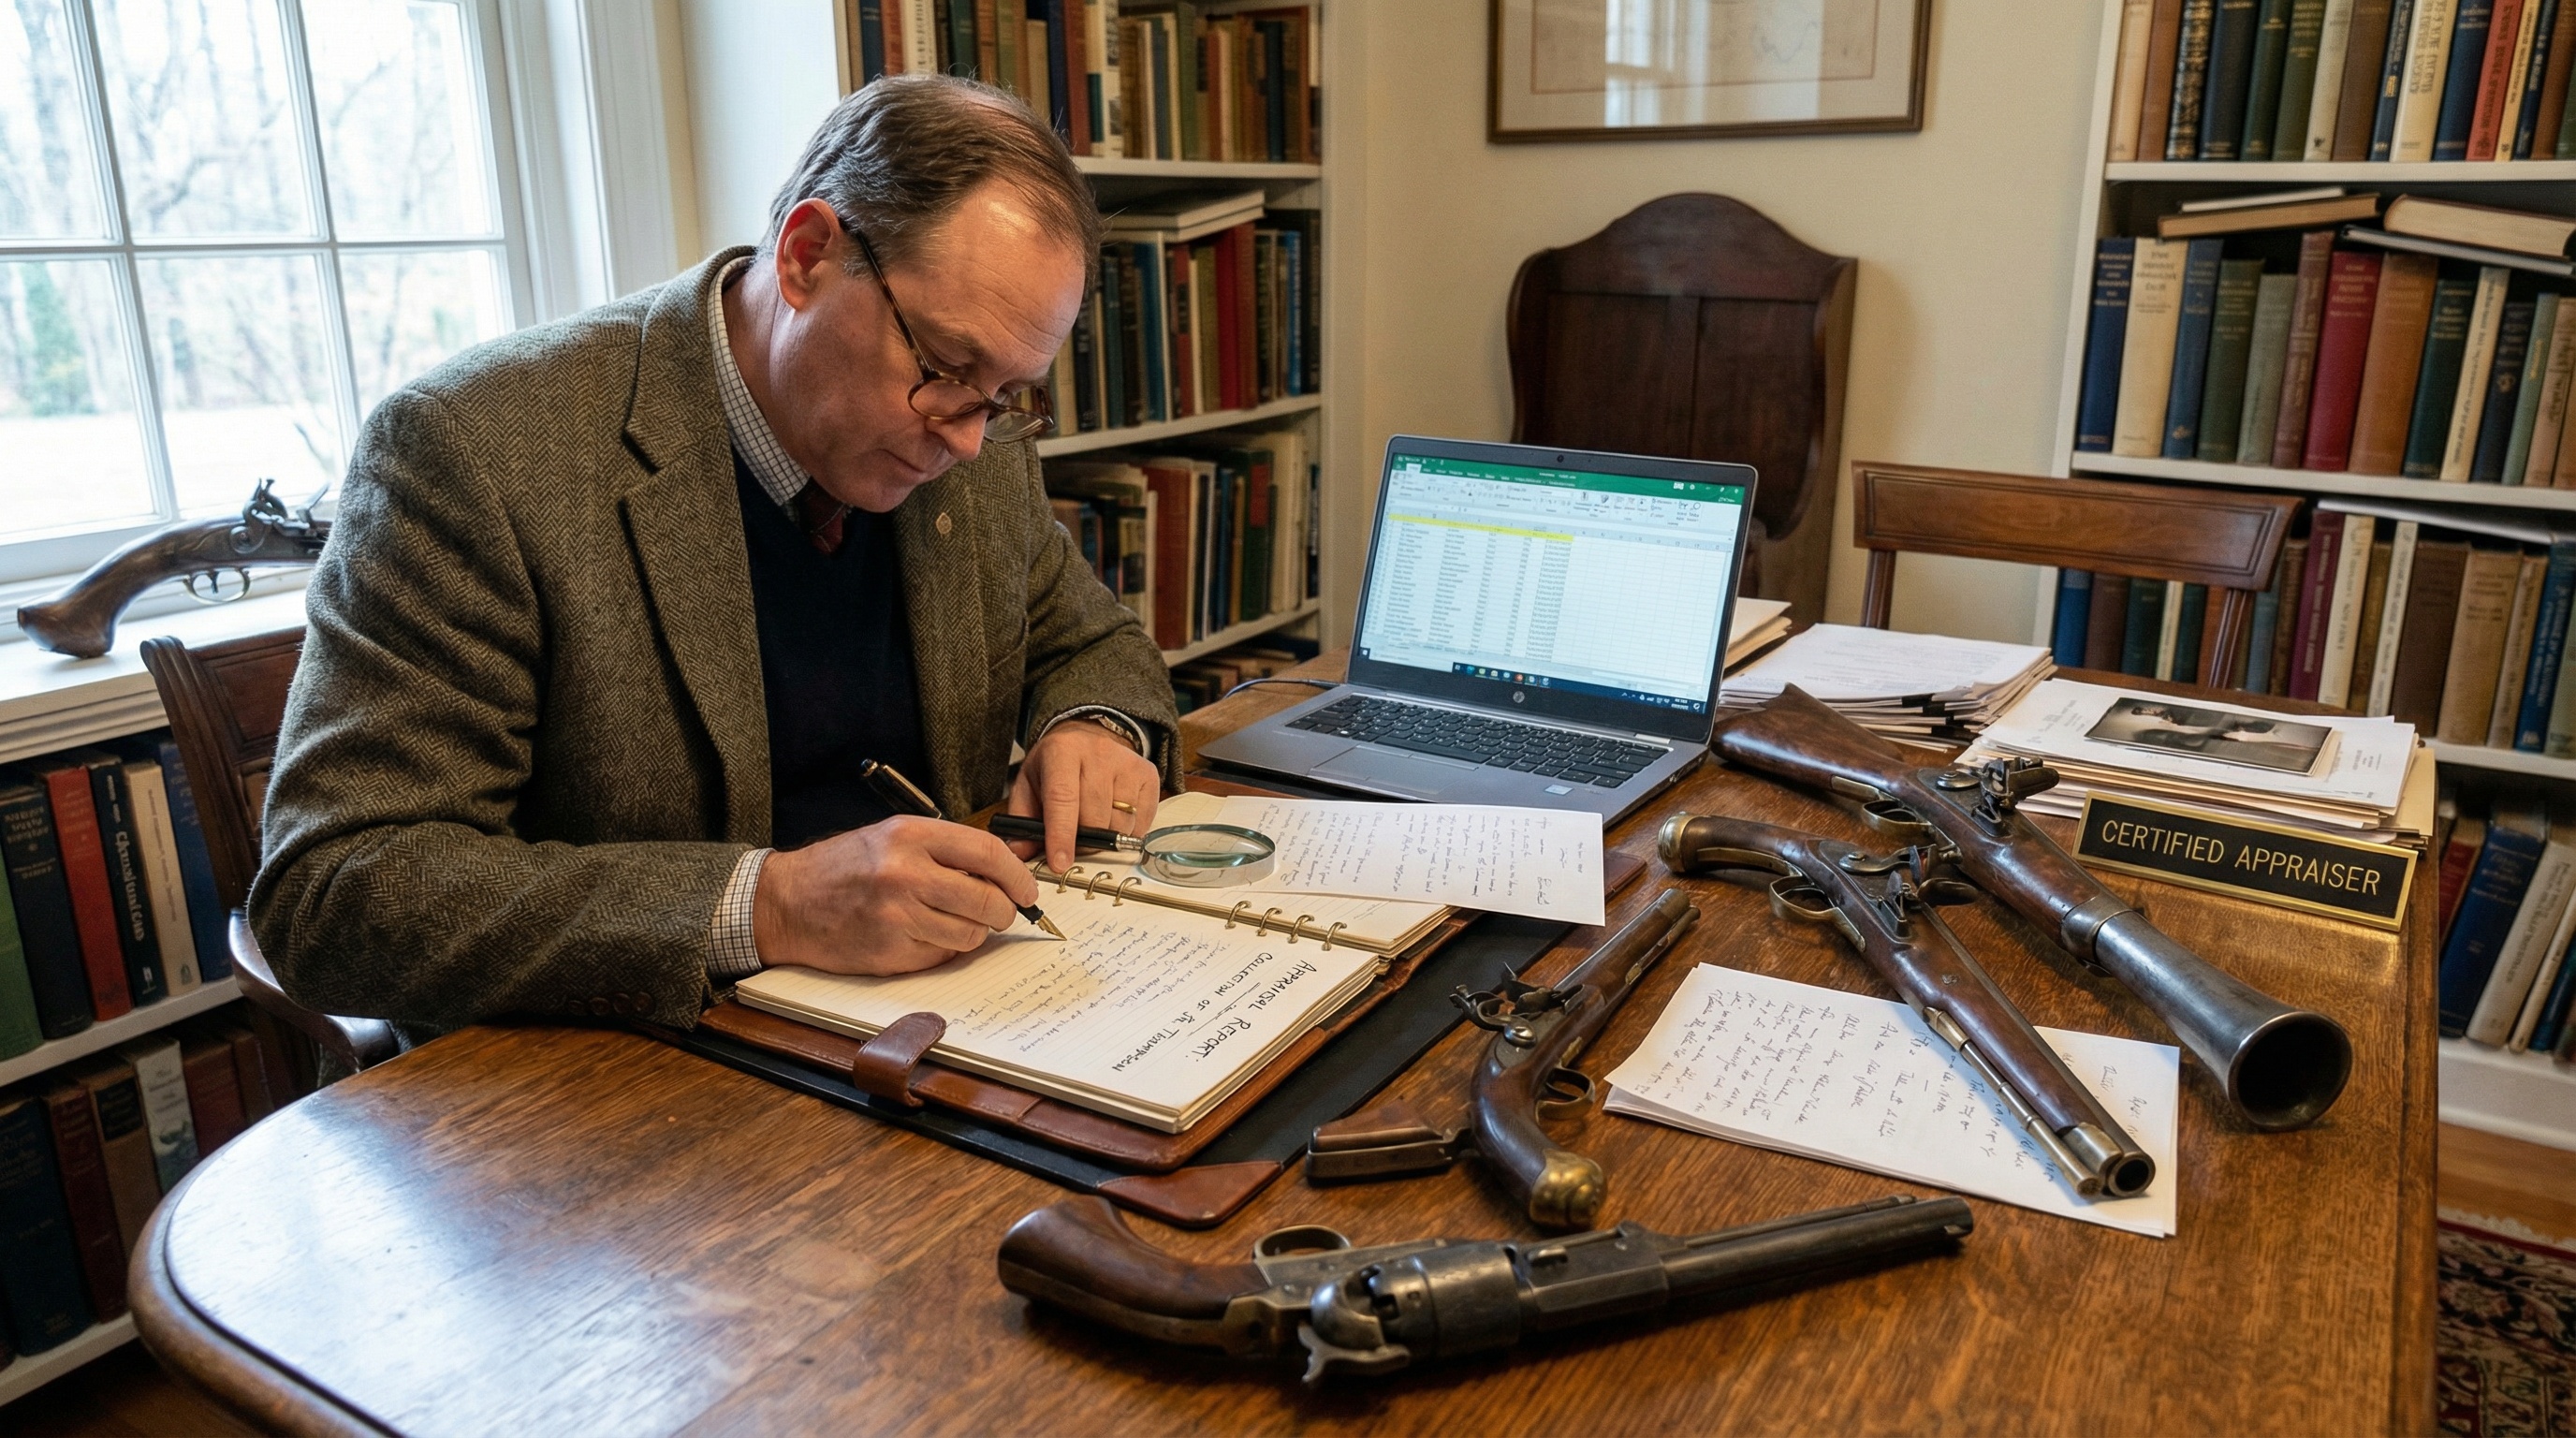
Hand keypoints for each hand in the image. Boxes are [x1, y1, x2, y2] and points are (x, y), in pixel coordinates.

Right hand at [753, 816, 1037, 975]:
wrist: (786, 901)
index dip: (1017, 874)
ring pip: (970, 934)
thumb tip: (1002, 876)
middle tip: (998, 912)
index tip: (1027, 889)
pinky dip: (941, 949)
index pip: (987, 852)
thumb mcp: (892, 837)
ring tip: (950, 922)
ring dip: (972, 933)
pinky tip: (920, 935)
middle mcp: (905, 873)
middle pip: (987, 900)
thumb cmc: (843, 867)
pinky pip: (941, 956)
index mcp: (910, 836)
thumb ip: (944, 850)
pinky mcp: (889, 951)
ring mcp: (897, 915)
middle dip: (1003, 911)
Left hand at [1007, 718, 1160, 871]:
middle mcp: (1097, 752)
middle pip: (1094, 816)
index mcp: (1061, 752)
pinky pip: (1142, 821)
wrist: (1086, 739)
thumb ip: (1022, 820)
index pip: (1063, 798)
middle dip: (1083, 841)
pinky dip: (1127, 832)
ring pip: (1120, 822)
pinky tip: (1113, 818)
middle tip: (1075, 842)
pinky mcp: (1148, 774)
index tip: (1060, 864)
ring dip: (1106, 837)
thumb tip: (1022, 854)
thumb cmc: (1054, 769)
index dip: (1061, 835)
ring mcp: (1127, 762)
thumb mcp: (1029, 785)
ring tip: (1093, 824)